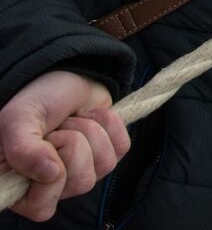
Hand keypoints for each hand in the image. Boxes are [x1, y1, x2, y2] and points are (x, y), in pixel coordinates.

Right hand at [0, 71, 129, 221]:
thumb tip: (51, 175)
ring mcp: (82, 171)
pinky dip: (109, 124)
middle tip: (58, 128)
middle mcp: (52, 186)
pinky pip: (122, 148)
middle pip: (81, 182)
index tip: (42, 143)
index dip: (51, 173)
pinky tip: (90, 117)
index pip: (42, 206)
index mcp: (21, 186)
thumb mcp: (18, 119)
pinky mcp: (108, 153)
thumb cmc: (35, 100)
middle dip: (73, 142)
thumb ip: (23, 150)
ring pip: (104, 166)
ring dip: (90, 131)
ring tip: (72, 122)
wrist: (65, 75)